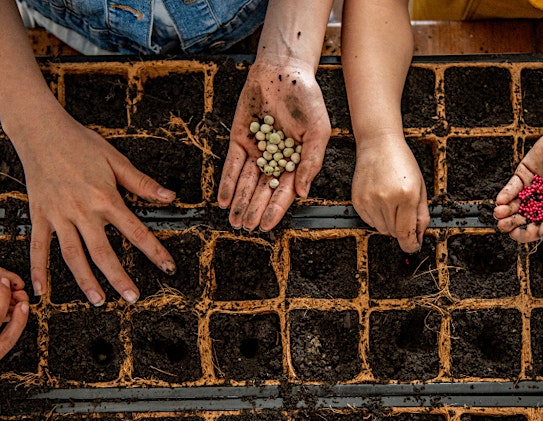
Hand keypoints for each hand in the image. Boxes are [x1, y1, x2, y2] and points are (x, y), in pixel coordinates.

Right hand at [9, 111, 176, 304]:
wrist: (41, 130)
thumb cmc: (79, 142)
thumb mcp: (116, 159)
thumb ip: (142, 183)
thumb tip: (169, 197)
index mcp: (105, 197)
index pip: (135, 231)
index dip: (154, 251)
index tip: (167, 266)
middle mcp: (81, 211)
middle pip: (102, 252)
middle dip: (119, 277)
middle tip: (132, 297)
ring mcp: (58, 215)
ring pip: (72, 255)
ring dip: (85, 280)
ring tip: (98, 300)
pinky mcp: (39, 215)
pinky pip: (38, 247)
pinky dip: (38, 269)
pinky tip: (40, 290)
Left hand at [217, 59, 330, 230]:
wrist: (283, 71)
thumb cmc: (307, 99)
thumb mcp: (318, 130)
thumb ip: (311, 161)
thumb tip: (302, 192)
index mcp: (297, 159)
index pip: (285, 190)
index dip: (275, 208)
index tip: (266, 225)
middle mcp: (276, 158)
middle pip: (263, 189)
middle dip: (254, 209)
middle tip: (245, 227)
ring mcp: (257, 150)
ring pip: (246, 181)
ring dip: (240, 201)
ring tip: (234, 220)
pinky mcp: (240, 138)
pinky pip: (232, 164)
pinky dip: (228, 182)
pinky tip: (224, 199)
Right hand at [352, 134, 429, 252]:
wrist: (379, 144)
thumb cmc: (402, 162)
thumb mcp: (420, 187)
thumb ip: (422, 214)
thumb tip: (418, 236)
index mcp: (407, 195)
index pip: (406, 233)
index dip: (410, 244)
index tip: (412, 246)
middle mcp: (387, 199)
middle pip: (394, 233)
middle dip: (402, 229)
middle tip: (404, 213)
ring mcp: (370, 200)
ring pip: (381, 229)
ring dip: (389, 223)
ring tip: (392, 203)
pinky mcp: (358, 200)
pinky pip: (369, 221)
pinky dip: (377, 217)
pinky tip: (381, 200)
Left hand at [494, 127, 542, 241]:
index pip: (538, 227)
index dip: (526, 233)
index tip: (517, 234)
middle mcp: (542, 201)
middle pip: (523, 217)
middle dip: (512, 222)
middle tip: (504, 225)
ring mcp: (532, 188)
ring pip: (515, 204)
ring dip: (505, 210)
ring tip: (499, 213)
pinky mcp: (524, 174)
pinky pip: (512, 187)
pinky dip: (506, 194)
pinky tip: (501, 200)